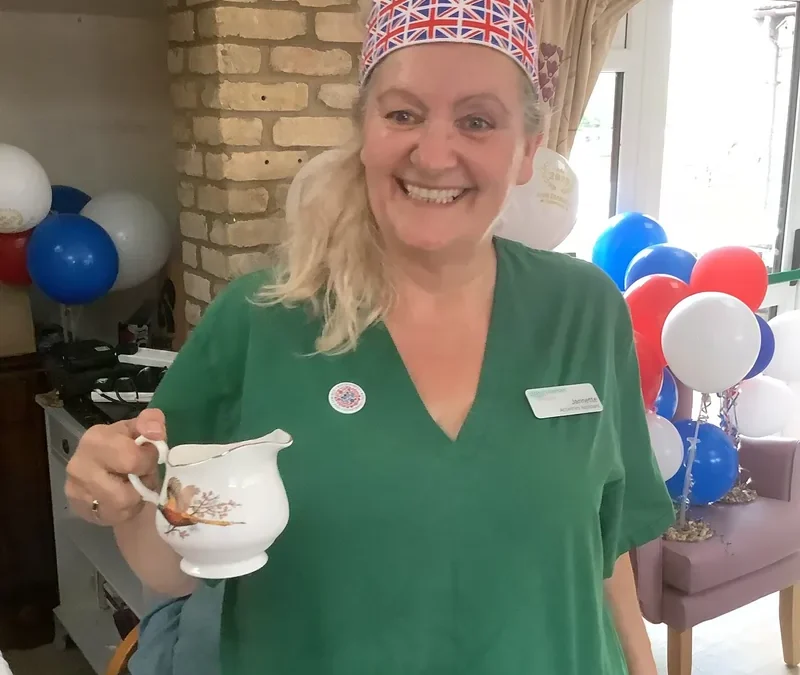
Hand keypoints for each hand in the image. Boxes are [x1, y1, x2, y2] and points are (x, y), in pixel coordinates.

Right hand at [65, 408, 165, 525]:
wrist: (111, 479)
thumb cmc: (128, 451)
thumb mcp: (141, 431)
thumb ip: (151, 422)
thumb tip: (156, 430)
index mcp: (96, 438)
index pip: (131, 456)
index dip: (149, 459)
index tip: (150, 455)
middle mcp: (79, 463)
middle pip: (125, 486)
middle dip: (143, 480)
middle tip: (142, 474)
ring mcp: (75, 488)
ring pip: (123, 503)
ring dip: (136, 497)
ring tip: (132, 487)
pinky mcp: (79, 509)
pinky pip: (116, 515)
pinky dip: (127, 510)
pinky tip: (122, 500)